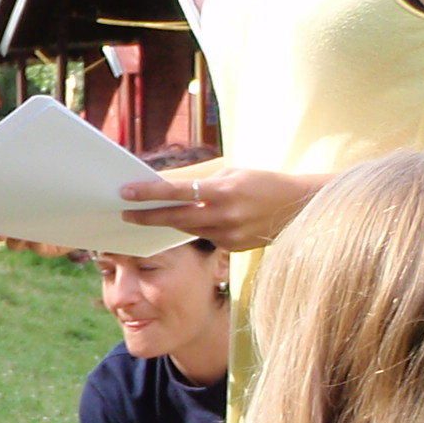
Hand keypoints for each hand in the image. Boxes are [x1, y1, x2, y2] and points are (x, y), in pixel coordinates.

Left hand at [120, 168, 318, 252]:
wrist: (299, 206)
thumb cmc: (263, 184)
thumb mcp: (233, 175)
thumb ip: (203, 184)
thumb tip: (168, 189)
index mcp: (225, 191)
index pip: (178, 193)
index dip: (150, 193)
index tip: (126, 192)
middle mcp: (226, 215)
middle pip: (177, 218)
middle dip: (148, 216)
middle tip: (124, 213)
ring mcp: (230, 234)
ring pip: (189, 230)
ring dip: (168, 225)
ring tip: (144, 218)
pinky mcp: (234, 247)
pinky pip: (206, 238)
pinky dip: (195, 230)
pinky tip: (182, 225)